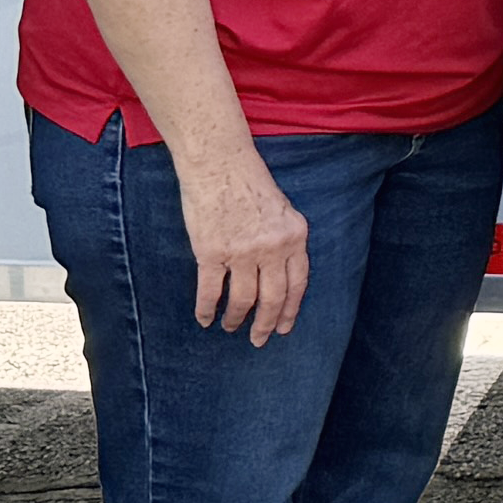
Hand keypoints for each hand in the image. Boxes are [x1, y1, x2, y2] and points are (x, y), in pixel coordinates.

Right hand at [180, 144, 314, 342]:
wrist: (219, 163)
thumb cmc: (249, 182)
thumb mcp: (282, 210)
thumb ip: (285, 240)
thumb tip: (281, 272)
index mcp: (294, 236)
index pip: (298, 283)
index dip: (290, 309)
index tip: (284, 327)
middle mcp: (272, 248)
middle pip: (273, 298)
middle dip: (266, 323)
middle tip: (258, 340)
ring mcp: (242, 252)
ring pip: (242, 299)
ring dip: (236, 319)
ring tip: (230, 328)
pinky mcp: (211, 252)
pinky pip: (210, 291)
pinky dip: (206, 309)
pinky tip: (204, 318)